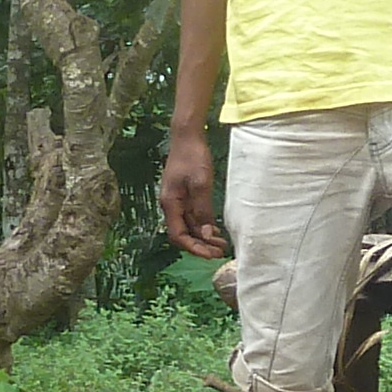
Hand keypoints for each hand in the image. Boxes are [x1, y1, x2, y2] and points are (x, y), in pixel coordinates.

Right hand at [159, 130, 226, 258]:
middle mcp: (171, 205)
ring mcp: (177, 200)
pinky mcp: (184, 195)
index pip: (178, 235)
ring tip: (221, 244)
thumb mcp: (200, 184)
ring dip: (203, 237)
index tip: (210, 254)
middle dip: (200, 245)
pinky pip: (192, 216)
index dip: (193, 248)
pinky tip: (215, 230)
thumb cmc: (193, 156)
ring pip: (189, 226)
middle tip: (220, 253)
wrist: (187, 136)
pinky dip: (203, 225)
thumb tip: (206, 234)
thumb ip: (202, 210)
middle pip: (183, 233)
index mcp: (170, 203)